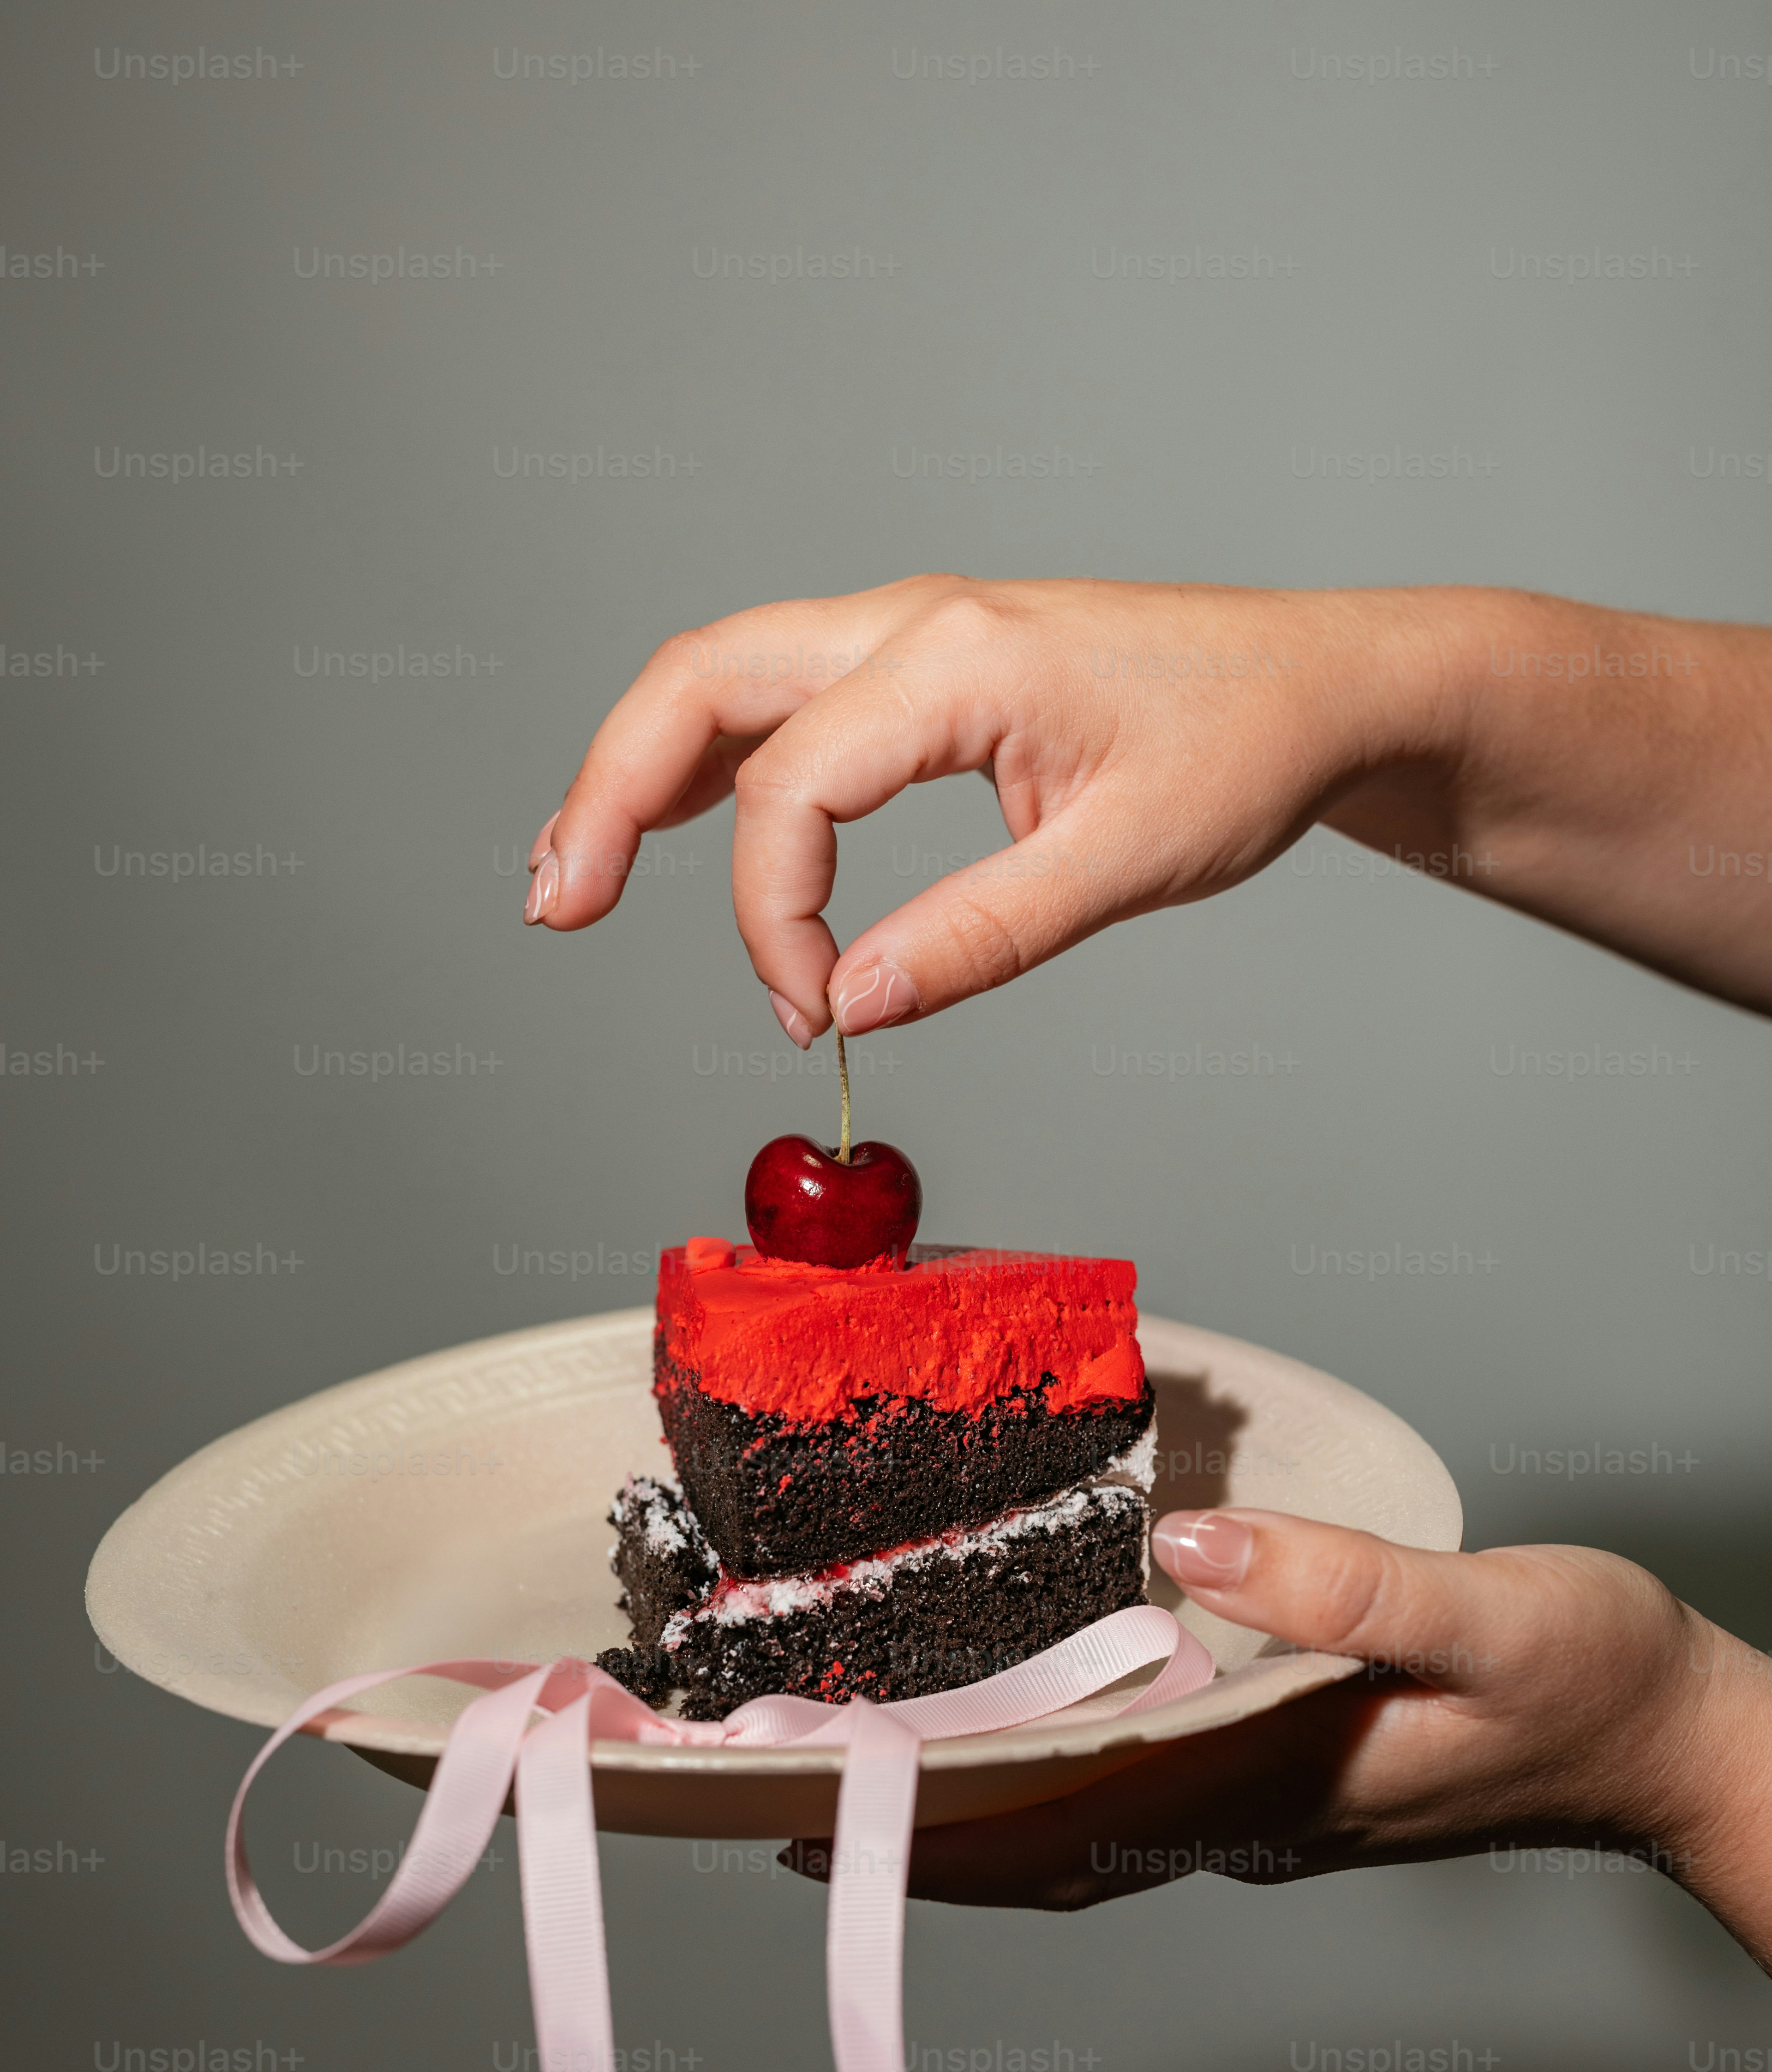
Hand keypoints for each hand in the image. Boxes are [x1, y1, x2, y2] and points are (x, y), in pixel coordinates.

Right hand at [526, 573, 1771, 1027]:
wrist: (1318, 684)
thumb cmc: (1243, 751)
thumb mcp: (1126, 861)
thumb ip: (981, 937)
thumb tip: (855, 1006)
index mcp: (955, 657)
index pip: (792, 789)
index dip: (775, 920)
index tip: (818, 1014)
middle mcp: (910, 620)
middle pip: (699, 682)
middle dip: (605, 793)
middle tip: (553, 906)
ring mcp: (908, 633)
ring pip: (723, 678)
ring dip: (635, 770)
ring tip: (568, 876)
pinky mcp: (919, 666)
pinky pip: (780, 697)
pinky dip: (707, 762)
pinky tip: (665, 827)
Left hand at [783, 1510, 1771, 1971]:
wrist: (1679, 1749)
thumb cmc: (1603, 1684)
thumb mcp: (1493, 1615)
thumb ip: (1348, 1583)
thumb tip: (1194, 1549)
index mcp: (1280, 1787)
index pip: (1074, 1825)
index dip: (941, 1826)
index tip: (822, 1815)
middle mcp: (1251, 1816)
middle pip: (1049, 1845)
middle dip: (919, 1834)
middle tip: (787, 1796)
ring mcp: (1265, 1809)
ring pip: (1083, 1829)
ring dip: (973, 1813)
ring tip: (861, 1771)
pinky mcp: (1283, 1779)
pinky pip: (1134, 1795)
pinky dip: (1052, 1780)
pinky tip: (1017, 1735)